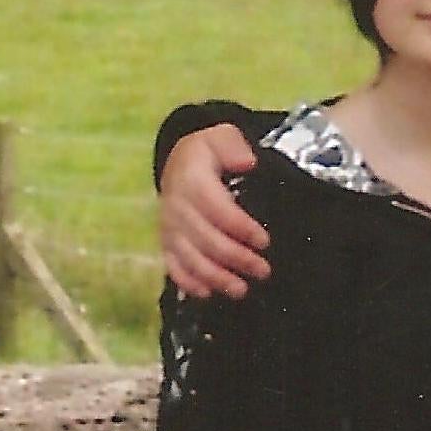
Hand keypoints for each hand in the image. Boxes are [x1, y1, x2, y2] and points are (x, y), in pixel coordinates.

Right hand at [163, 126, 270, 296]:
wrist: (178, 164)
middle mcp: (176, 207)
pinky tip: (208, 293)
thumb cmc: (207, 154)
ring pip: (190, 259)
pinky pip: (173, 267)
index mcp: (191, 180)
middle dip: (236, 259)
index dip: (241, 228)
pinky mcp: (165, 243)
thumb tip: (247, 162)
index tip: (264, 241)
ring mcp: (168, 228)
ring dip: (216, 278)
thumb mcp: (221, 137)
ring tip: (241, 290)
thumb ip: (233, 145)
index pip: (217, 209)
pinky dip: (189, 283)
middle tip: (263, 270)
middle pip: (206, 240)